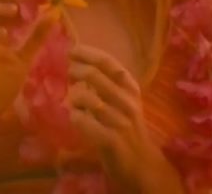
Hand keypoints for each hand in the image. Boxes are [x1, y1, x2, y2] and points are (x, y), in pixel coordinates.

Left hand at [66, 45, 183, 193]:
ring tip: (74, 102)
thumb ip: (106, 84)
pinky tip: (78, 119)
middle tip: (70, 74)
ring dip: (73, 97)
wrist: (141, 162)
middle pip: (94, 75)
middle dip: (75, 70)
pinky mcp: (111, 140)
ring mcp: (120, 121)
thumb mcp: (123, 101)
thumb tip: (79, 64)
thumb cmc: (127, 127)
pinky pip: (81, 120)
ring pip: (84, 98)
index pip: (108, 62)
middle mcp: (128, 102)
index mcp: (131, 88)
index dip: (88, 53)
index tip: (73, 50)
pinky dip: (74, 116)